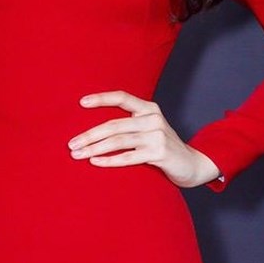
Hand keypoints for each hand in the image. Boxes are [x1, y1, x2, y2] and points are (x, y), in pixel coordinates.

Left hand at [68, 90, 221, 187]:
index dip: (101, 99)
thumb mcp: (149, 129)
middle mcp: (153, 118)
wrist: (192, 165)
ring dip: (95, 148)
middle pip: (114, 124)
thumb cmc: (162, 147)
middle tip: (71, 145)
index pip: (122, 98)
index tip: (81, 103)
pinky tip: (95, 162)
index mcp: (149, 109)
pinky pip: (128, 156)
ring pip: (118, 140)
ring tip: (77, 155)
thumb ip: (130, 124)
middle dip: (89, 135)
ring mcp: (157, 135)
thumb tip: (94, 129)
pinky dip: (109, 160)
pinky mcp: (160, 153)